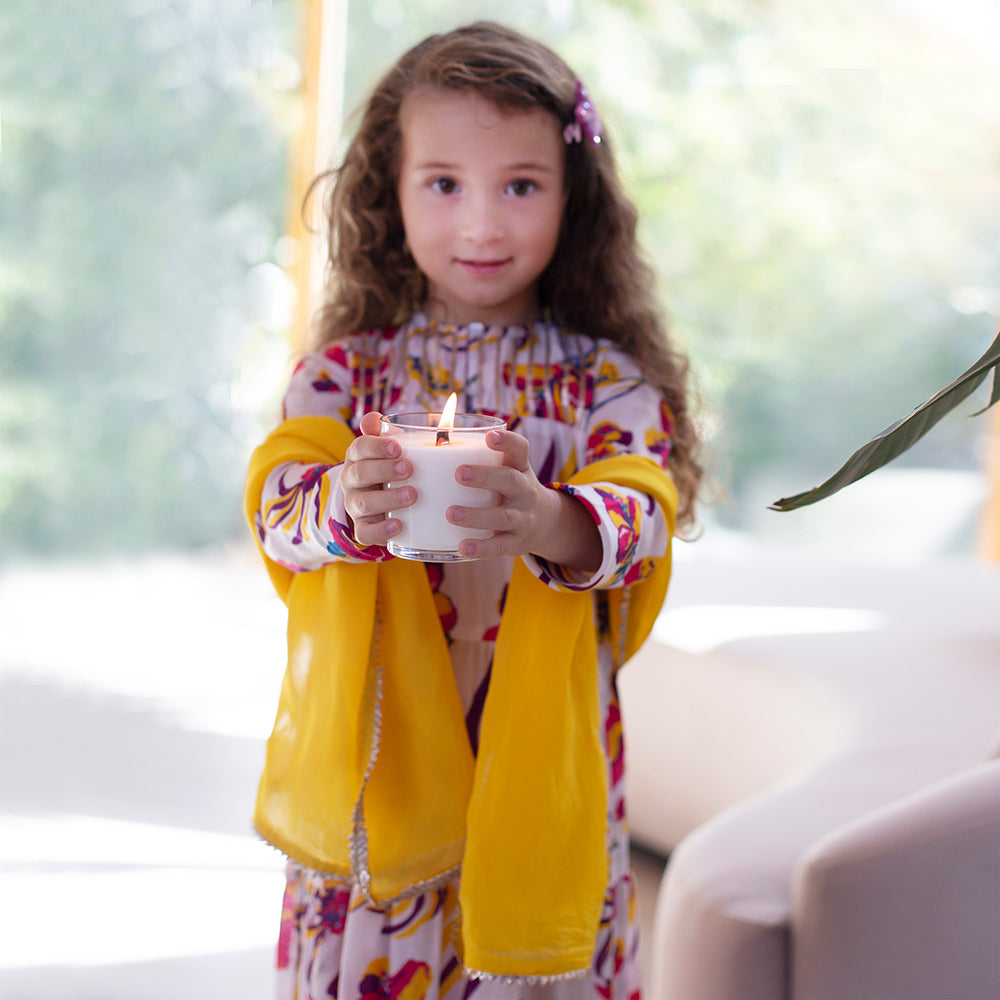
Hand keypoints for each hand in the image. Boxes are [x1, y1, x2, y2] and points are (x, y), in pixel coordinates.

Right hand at [341, 411, 415, 546]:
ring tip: (412, 495)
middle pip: (359, 473)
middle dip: (384, 470)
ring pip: (363, 503)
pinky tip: (399, 525)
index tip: (397, 447)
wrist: (381, 499)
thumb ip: (384, 432)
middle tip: (409, 469)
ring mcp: (355, 505)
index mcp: (358, 457)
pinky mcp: (364, 528)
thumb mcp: (390, 448)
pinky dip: (381, 530)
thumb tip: (373, 417)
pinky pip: (365, 533)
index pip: (359, 448)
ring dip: (388, 499)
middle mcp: (352, 480)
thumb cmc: (391, 467)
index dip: (375, 446)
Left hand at [448, 429, 601, 570]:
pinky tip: (462, 547)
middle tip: (459, 473)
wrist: (545, 523)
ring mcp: (523, 518)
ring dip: (476, 516)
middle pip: (511, 480)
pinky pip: (499, 547)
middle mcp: (525, 491)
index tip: (489, 436)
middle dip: (485, 476)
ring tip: (450, 514)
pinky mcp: (517, 543)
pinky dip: (481, 548)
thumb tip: (418, 442)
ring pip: (503, 517)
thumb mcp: (505, 469)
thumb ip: (476, 458)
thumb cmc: (509, 489)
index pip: (520, 449)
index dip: (507, 441)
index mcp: (520, 468)